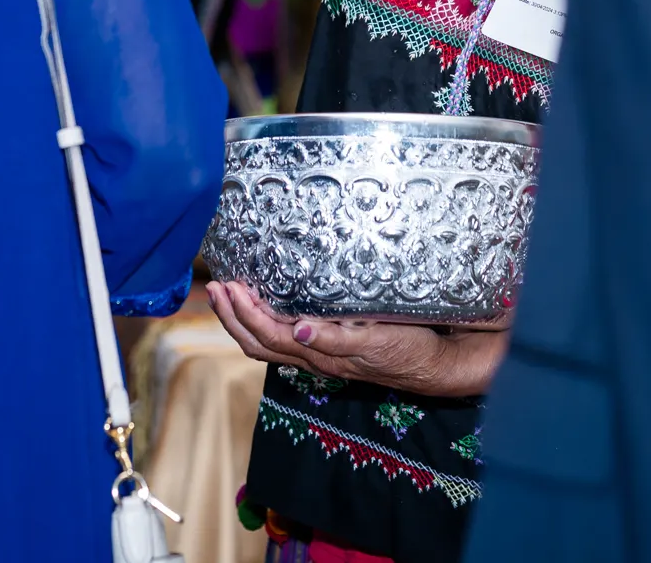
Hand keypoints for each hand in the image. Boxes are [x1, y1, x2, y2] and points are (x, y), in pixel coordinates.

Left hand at [205, 280, 508, 398]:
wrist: (435, 364)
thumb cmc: (407, 349)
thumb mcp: (375, 341)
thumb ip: (336, 338)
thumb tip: (297, 331)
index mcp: (319, 354)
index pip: (268, 337)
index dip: (243, 315)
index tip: (228, 288)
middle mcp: (314, 357)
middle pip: (259, 343)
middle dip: (231, 317)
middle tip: (215, 287)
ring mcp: (321, 354)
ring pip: (269, 344)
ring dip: (243, 319)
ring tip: (228, 295)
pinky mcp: (332, 346)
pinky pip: (287, 339)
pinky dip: (267, 321)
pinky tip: (265, 305)